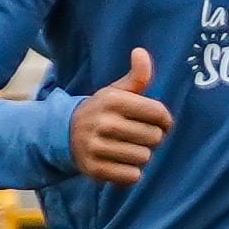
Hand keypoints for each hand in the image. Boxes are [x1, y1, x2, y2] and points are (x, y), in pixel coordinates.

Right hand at [70, 47, 171, 185]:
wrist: (63, 134)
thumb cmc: (102, 111)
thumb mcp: (116, 92)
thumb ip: (136, 76)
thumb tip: (141, 52)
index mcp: (113, 100)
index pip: (159, 113)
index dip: (165, 120)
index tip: (158, 122)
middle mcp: (104, 122)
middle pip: (154, 137)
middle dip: (152, 138)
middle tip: (137, 136)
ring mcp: (97, 147)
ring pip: (144, 157)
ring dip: (141, 155)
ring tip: (126, 148)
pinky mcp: (95, 169)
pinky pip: (132, 176)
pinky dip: (131, 173)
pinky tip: (119, 162)